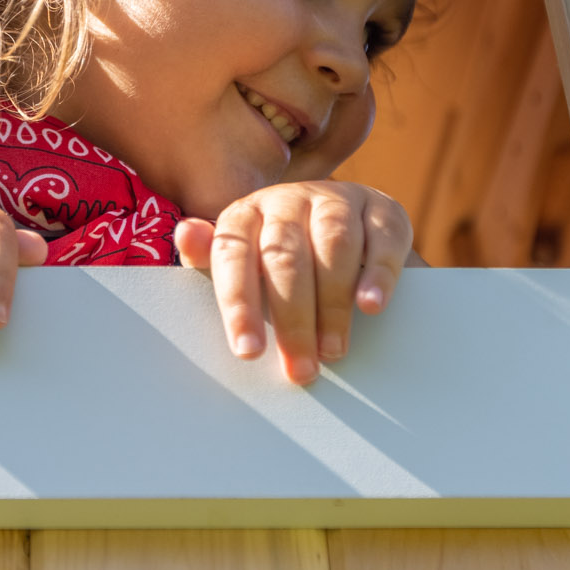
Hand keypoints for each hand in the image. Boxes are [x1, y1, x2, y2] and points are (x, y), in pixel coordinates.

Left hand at [173, 181, 411, 384]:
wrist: (339, 216)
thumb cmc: (276, 252)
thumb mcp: (240, 258)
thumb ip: (210, 256)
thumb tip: (186, 235)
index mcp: (246, 214)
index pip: (234, 256)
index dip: (240, 305)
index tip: (248, 352)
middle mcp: (289, 200)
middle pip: (286, 257)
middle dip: (292, 319)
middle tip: (300, 369)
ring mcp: (338, 200)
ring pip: (334, 244)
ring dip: (333, 303)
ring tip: (333, 351)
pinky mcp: (382, 209)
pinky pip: (382, 238)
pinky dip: (378, 273)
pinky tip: (371, 306)